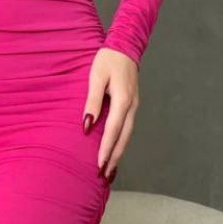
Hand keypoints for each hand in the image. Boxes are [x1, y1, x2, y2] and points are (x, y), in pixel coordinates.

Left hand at [82, 46, 138, 181]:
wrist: (125, 47)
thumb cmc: (108, 60)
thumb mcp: (96, 77)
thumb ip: (92, 101)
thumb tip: (87, 125)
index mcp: (123, 101)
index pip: (113, 131)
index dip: (106, 149)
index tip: (99, 164)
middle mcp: (132, 107)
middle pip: (123, 138)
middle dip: (114, 158)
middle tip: (105, 176)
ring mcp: (134, 108)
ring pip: (127, 136)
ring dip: (118, 154)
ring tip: (109, 171)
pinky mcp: (132, 107)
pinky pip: (127, 130)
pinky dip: (121, 143)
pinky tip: (114, 152)